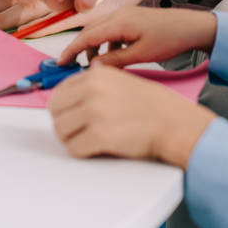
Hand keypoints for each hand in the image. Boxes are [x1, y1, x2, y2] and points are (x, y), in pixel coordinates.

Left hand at [51, 63, 215, 166]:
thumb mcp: (121, 81)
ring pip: (60, 130)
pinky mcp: (99, 135)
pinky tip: (97, 148)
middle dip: (64, 124)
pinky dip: (82, 152)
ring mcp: (95, 111)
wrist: (172, 123)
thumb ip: (95, 83)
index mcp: (96, 75)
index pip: (59, 92)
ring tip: (89, 140)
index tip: (72, 117)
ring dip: (71, 139)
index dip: (64, 108)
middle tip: (79, 132)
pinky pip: (73, 148)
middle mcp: (93, 89)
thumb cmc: (150, 106)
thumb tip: (70, 94)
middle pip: (55, 111)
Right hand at [57, 7, 216, 66]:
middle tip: (72, 67)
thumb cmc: (169, 39)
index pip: (87, 36)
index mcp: (119, 21)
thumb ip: (115, 61)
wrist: (191, 26)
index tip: (60, 63)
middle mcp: (119, 14)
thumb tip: (92, 67)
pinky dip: (108, 44)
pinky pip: (112, 30)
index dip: (71, 50)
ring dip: (95, 47)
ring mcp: (126, 14)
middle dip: (80, 49)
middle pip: (91, 31)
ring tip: (95, 66)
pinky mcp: (133, 18)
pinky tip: (114, 57)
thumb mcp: (140, 54)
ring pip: (101, 31)